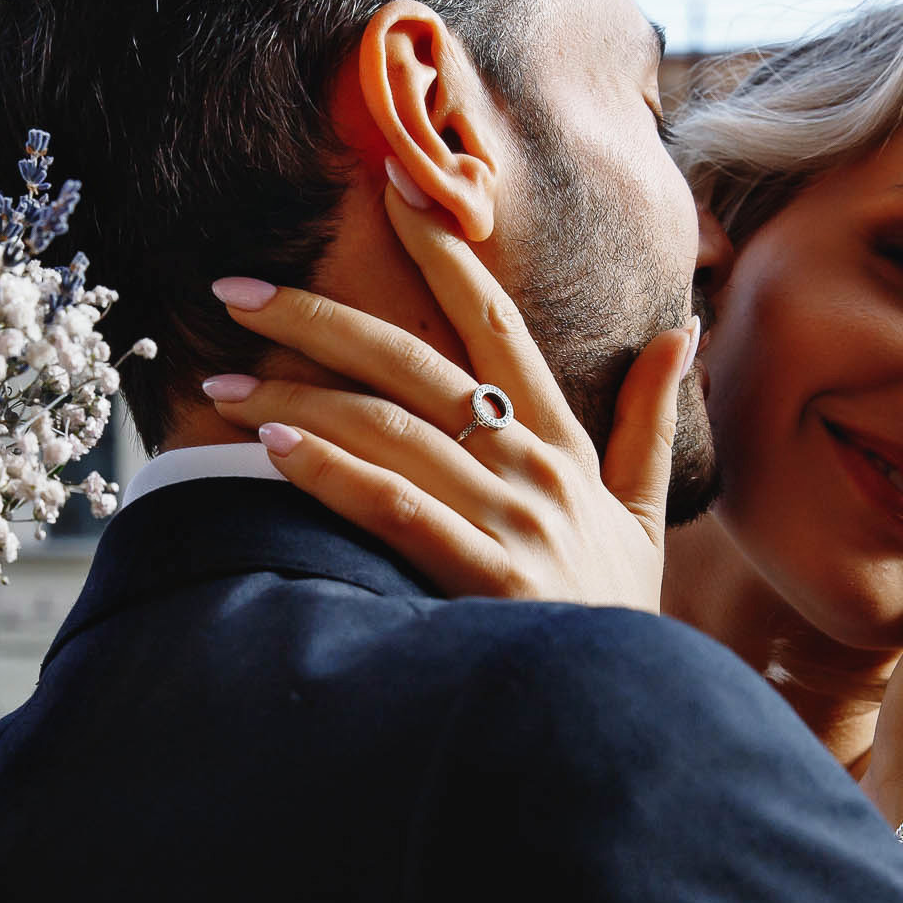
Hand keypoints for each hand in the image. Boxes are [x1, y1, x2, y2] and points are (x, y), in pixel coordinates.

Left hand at [201, 170, 697, 610]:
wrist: (633, 714)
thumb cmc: (615, 615)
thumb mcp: (644, 512)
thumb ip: (646, 419)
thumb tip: (679, 329)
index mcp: (564, 445)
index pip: (496, 323)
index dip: (445, 252)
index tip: (390, 188)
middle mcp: (536, 469)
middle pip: (418, 364)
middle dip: (321, 319)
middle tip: (238, 291)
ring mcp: (514, 522)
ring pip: (395, 431)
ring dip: (300, 396)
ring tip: (224, 382)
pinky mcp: (489, 580)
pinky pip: (398, 508)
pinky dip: (334, 472)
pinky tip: (276, 446)